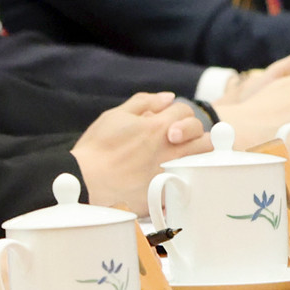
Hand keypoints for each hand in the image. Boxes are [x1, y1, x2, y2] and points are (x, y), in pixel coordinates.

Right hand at [69, 92, 207, 213]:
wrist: (85, 181)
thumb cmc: (96, 148)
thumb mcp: (114, 116)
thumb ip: (143, 102)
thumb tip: (168, 97)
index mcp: (158, 125)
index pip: (184, 111)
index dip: (176, 113)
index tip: (167, 122)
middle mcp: (171, 148)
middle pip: (202, 135)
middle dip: (194, 134)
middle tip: (180, 140)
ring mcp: (172, 171)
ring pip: (204, 159)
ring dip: (198, 155)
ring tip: (184, 158)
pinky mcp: (169, 192)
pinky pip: (192, 183)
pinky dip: (189, 179)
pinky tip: (177, 179)